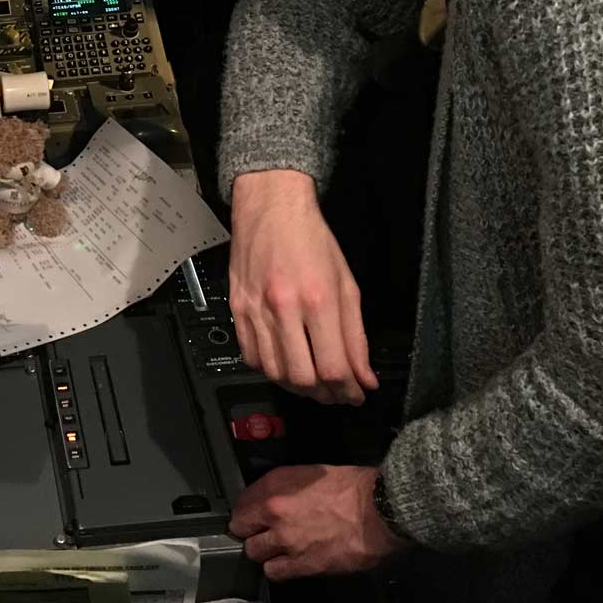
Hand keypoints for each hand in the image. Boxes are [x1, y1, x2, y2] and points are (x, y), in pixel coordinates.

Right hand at [228, 169, 377, 404]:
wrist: (271, 208)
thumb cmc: (310, 239)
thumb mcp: (347, 284)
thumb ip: (356, 335)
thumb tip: (364, 375)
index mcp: (317, 299)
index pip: (333, 367)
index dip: (348, 391)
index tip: (356, 394)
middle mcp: (284, 307)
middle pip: (303, 378)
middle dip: (325, 395)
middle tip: (337, 393)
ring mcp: (255, 309)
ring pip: (275, 372)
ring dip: (298, 387)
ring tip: (314, 383)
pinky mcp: (237, 309)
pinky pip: (251, 356)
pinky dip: (270, 369)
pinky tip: (285, 364)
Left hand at [229, 464, 408, 581]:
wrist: (378, 510)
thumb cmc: (353, 487)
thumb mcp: (312, 472)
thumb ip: (287, 485)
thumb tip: (278, 496)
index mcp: (276, 484)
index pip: (241, 501)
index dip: (245, 510)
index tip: (250, 514)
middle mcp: (274, 511)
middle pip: (241, 528)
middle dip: (249, 530)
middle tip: (259, 532)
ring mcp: (286, 540)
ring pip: (254, 552)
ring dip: (263, 551)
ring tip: (274, 549)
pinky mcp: (302, 564)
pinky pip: (274, 572)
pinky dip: (278, 569)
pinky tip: (286, 564)